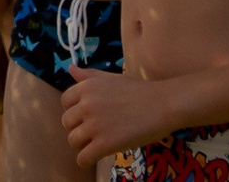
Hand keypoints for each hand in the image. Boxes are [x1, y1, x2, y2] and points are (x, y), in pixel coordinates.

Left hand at [60, 63, 175, 163]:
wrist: (163, 105)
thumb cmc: (140, 91)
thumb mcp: (111, 78)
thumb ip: (89, 75)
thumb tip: (70, 68)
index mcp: (87, 87)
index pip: (65, 102)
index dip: (75, 110)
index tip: (87, 116)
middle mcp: (86, 104)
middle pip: (67, 122)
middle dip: (78, 128)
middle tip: (94, 132)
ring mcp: (94, 125)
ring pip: (73, 141)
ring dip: (83, 144)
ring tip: (96, 144)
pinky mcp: (104, 144)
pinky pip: (83, 158)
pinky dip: (86, 160)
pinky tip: (95, 157)